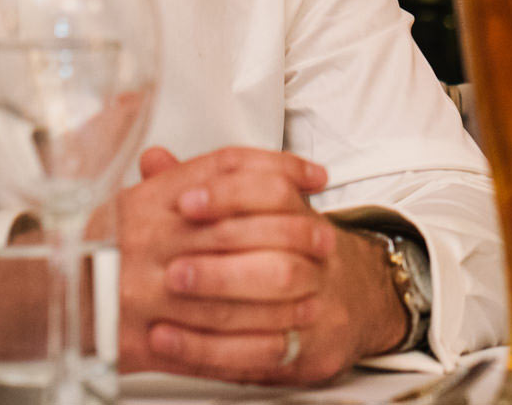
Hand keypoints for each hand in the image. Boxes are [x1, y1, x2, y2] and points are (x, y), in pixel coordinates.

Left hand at [113, 146, 406, 384]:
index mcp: (303, 213)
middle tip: (174, 257)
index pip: (275, 189)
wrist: (358, 302)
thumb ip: (201, 189)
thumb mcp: (255, 214)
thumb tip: (154, 161)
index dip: (229, 193)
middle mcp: (321, 253)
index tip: (185, 201)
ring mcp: (324, 299)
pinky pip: (264, 349)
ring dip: (218, 291)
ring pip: (278, 289)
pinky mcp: (316, 348)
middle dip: (224, 243)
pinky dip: (211, 346)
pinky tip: (170, 339)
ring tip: (171, 288)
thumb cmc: (290, 253)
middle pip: (281, 238)